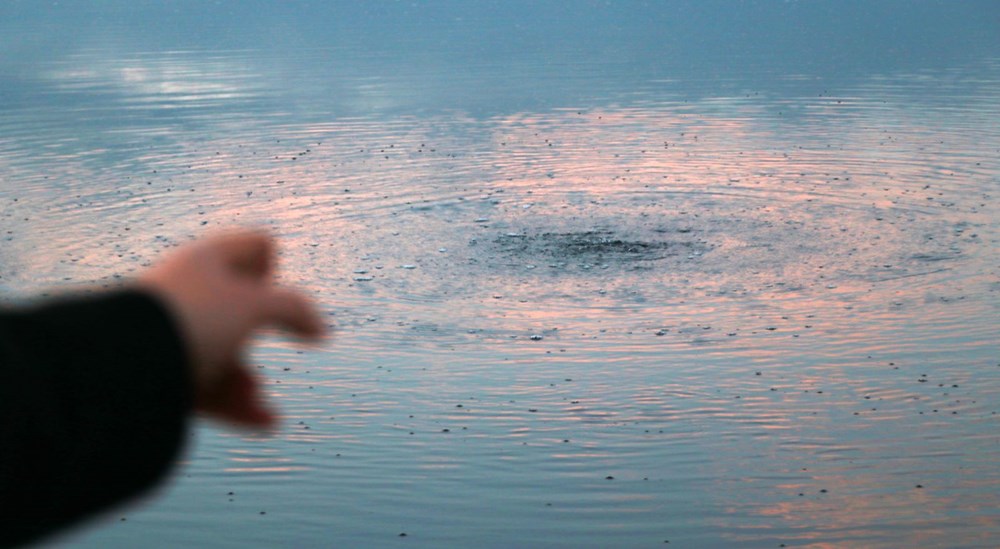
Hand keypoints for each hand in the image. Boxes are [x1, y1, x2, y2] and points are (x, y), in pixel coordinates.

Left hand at [138, 230, 323, 427]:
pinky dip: (237, 404)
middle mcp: (189, 294)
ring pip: (225, 354)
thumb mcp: (256, 305)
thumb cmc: (193, 318)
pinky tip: (265, 422)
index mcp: (207, 261)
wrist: (124, 365)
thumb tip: (321, 329)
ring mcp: (173, 335)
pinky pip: (208, 388)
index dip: (274, 267)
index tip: (273, 289)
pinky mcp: (162, 375)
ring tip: (264, 404)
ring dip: (248, 379)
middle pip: (241, 307)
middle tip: (277, 342)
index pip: (255, 248)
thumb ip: (295, 310)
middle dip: (263, 331)